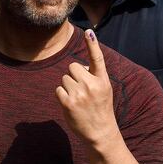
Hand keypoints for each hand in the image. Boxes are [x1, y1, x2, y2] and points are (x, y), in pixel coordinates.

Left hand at [55, 29, 117, 144]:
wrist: (100, 132)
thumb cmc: (101, 109)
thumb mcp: (104, 90)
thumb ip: (93, 77)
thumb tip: (79, 67)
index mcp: (102, 80)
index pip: (97, 59)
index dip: (93, 44)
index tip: (89, 31)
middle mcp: (91, 85)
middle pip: (72, 67)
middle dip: (74, 75)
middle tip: (81, 89)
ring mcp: (79, 94)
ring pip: (64, 78)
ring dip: (68, 86)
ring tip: (78, 99)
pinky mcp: (68, 103)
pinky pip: (58, 89)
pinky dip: (62, 95)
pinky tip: (71, 104)